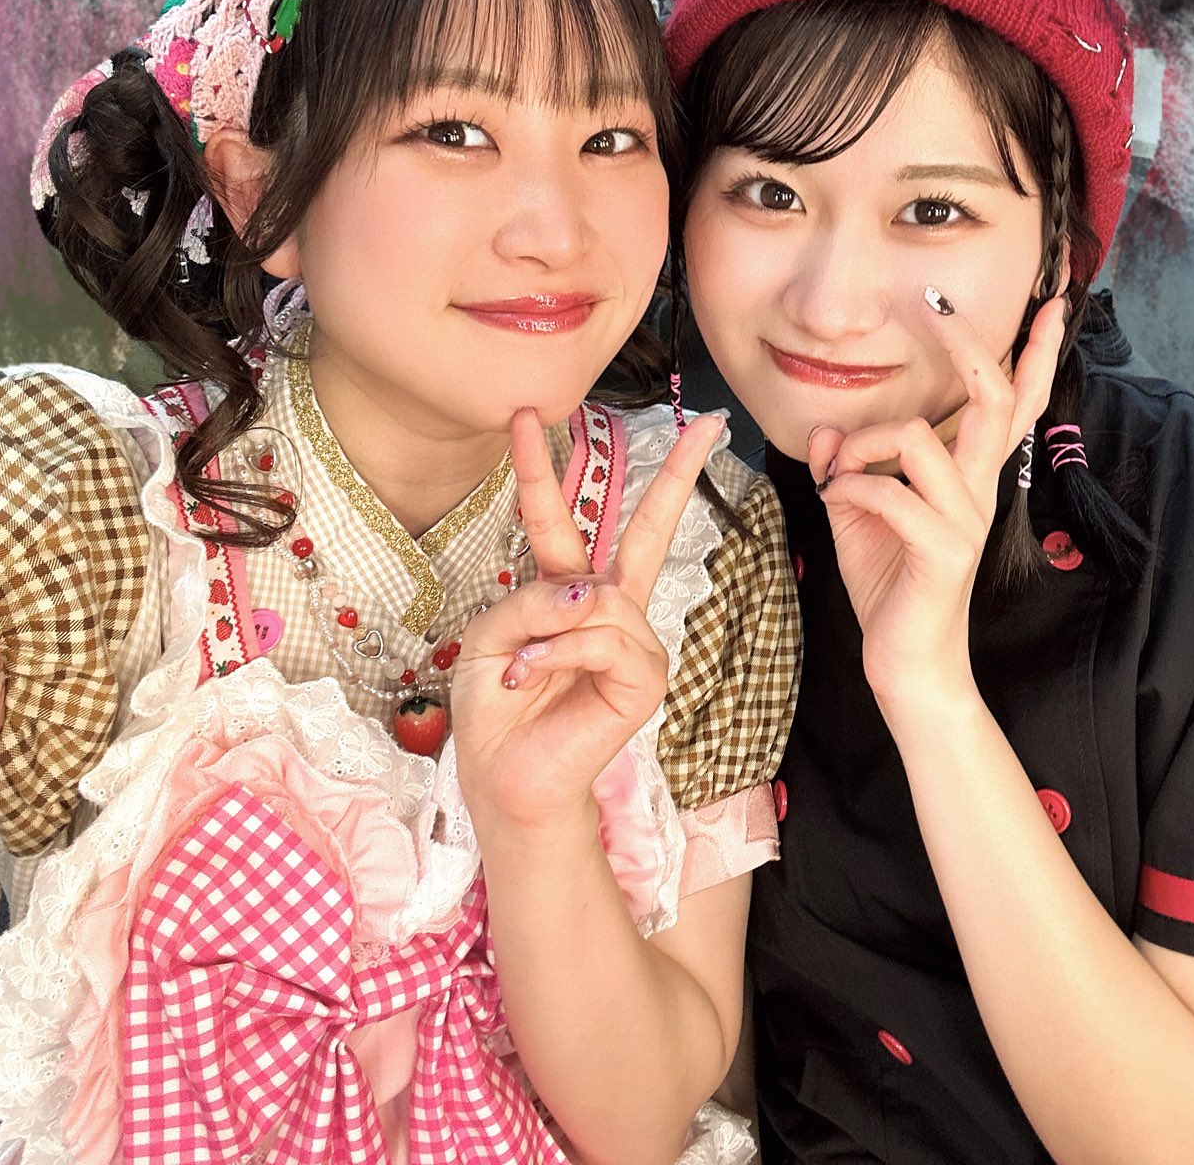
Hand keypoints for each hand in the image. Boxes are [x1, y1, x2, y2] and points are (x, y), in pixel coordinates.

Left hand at [452, 407, 725, 832]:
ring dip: (545, 630)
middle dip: (677, 474)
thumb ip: (531, 599)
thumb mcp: (488, 636)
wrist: (503, 776)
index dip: (541, 469)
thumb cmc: (495, 709)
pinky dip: (559, 653)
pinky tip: (535, 676)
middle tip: (705, 425)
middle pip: (651, 530)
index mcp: (566, 591)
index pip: (562, 520)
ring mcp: (633, 641)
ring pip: (599, 596)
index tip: (525, 416)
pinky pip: (604, 637)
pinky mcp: (644, 677)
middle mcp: (609, 608)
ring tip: (520, 668)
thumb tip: (590, 593)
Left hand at [812, 291, 1062, 713]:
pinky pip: (890, 495)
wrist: (905, 663)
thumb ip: (846, 466)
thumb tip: (828, 428)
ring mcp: (966, 519)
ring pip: (921, 439)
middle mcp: (979, 490)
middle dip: (969, 345)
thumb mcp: (857, 512)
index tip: (1049, 302)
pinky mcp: (943, 550)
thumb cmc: (889, 584)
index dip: (1036, 352)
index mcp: (970, 475)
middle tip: (939, 305)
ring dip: (864, 443)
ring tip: (838, 473)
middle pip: (994, 399)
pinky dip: (849, 490)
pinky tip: (834, 504)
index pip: (1016, 402)